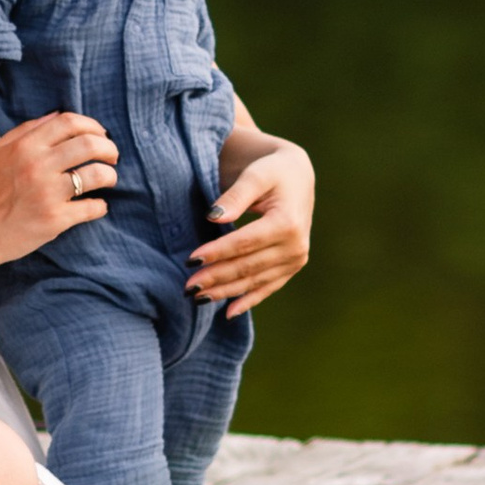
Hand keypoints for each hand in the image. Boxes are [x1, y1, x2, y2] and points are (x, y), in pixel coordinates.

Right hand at [0, 111, 118, 266]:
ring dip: (110, 175)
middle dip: (109, 148)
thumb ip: (26, 131)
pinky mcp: (55, 220)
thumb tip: (58, 116)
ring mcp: (48, 193)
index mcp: (25, 146)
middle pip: (89, 144)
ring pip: (97, 175)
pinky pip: (92, 207)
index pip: (69, 122)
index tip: (100, 134)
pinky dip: (100, 205)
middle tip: (112, 156)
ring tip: (108, 178)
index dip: (92, 125)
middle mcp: (38, 166)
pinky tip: (97, 205)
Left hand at [189, 142, 313, 310]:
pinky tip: (229, 312)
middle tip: (187, 286)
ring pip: (255, 280)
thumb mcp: (256, 175)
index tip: (191, 259)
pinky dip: (248, 300)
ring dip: (226, 291)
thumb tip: (214, 217)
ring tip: (198, 297)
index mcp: (287, 222)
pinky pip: (268, 287)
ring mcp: (296, 259)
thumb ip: (236, 195)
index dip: (217, 253)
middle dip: (216, 277)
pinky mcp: (292, 266)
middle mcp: (296, 246)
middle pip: (248, 266)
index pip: (245, 243)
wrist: (297, 177)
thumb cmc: (272, 171)